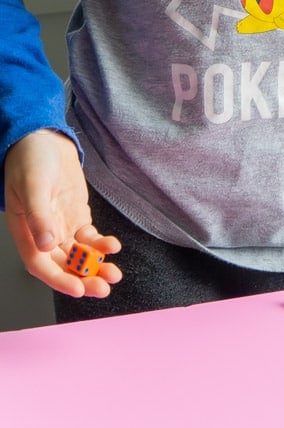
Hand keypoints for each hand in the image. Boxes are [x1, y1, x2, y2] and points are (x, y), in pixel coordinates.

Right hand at [4, 130, 121, 297]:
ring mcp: (61, 227)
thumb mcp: (33, 186)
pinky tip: (112, 246)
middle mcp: (43, 235)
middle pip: (63, 266)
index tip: (78, 289)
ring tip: (114, 275)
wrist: (42, 139)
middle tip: (103, 288)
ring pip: (79, 256)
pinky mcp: (76, 217)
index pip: (41, 266)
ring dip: (95, 267)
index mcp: (26, 232)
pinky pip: (89, 239)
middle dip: (83, 279)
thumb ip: (39, 216)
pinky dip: (100, 246)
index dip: (58, 280)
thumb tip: (47, 245)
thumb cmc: (29, 160)